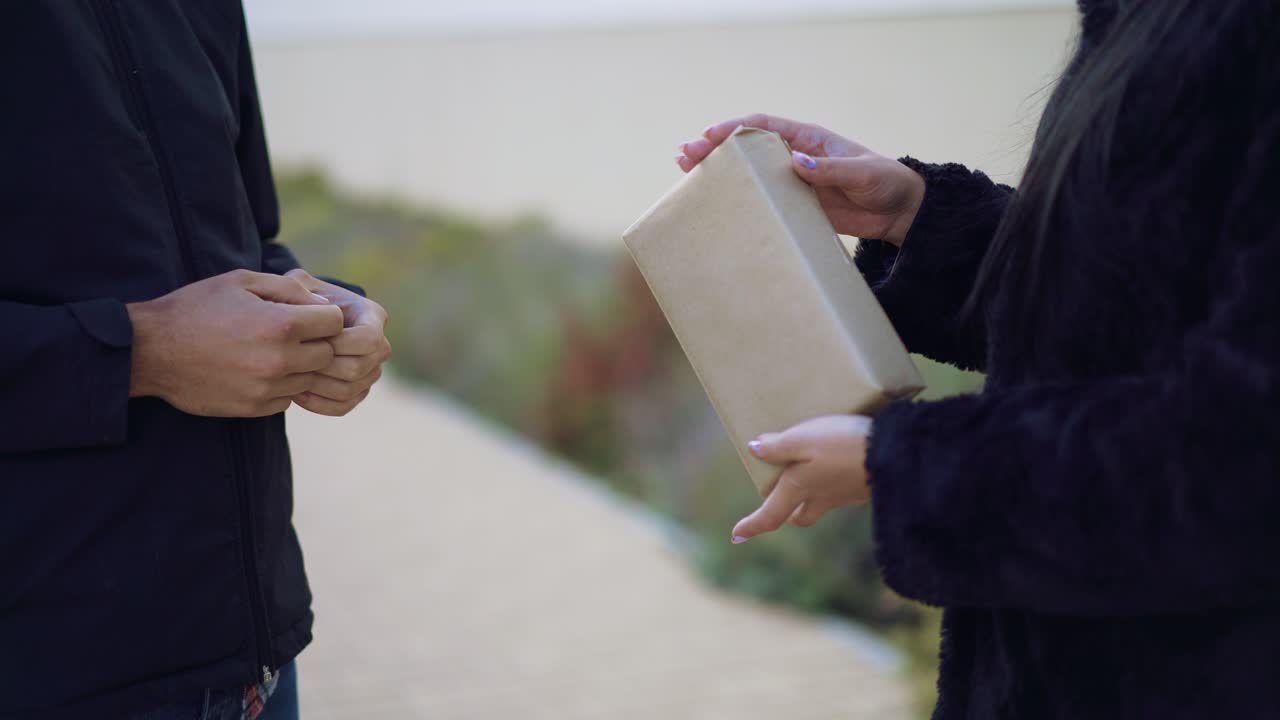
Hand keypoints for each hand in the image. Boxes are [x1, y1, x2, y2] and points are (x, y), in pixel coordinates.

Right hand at [128, 269, 344, 416]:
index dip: (324, 315)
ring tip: (271, 351)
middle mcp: (279, 359)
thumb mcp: (241, 281)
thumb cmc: (196, 308)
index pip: (335, 323)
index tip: (307, 314)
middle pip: (328, 354)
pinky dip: (281, 386)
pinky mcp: (254, 408)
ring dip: (299, 366)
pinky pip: (287, 399)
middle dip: (317, 342)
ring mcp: (267, 388)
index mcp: (281, 324)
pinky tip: (258, 371)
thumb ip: (288, 288)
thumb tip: (322, 302)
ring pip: (309, 379)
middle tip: (293, 334)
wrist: (150, 350)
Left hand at [284, 269, 390, 416]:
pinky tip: (297, 392)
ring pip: (352, 390)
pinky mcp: (357, 392)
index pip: (369, 338)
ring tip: (292, 376)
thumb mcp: (296, 284)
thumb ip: (301, 287)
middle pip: (360, 368)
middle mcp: (379, 346)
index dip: (339, 344)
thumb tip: (318, 307)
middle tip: (294, 362)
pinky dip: (319, 403)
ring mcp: (371, 371)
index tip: (307, 340)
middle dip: (324, 367)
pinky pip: (343, 406)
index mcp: (373, 315)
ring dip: (319, 385)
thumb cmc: (298, 299)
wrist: (298, 324)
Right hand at [677, 114, 925, 244]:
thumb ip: (831, 170)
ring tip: (686, 172)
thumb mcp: (863, 173)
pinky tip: (716, 203)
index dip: (734, 129)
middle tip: (684, 154)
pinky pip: (762, 201)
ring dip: (719, 172)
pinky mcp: (795, 206)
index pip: (763, 127)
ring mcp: (792, 182)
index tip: (710, 135)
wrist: (899, 212)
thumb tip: (797, 164)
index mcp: (808, 139)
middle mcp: (795, 157)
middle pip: (747, 148)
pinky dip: (738, 200)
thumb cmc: (885, 182)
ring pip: (748, 174)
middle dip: (714, 149)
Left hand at [732, 415, 872, 542]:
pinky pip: (844, 489)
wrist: (896, 455)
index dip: (751, 525)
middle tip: (778, 498)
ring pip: (822, 503)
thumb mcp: (802, 439)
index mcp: (799, 490)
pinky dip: (835, 482)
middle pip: (798, 514)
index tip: (735, 535)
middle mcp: (821, 498)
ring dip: (812, 495)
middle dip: (787, 511)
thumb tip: (754, 449)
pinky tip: (840, 461)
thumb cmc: (842, 446)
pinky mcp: (867, 486)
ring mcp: (846, 495)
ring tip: (809, 471)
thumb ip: (777, 446)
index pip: (770, 515)